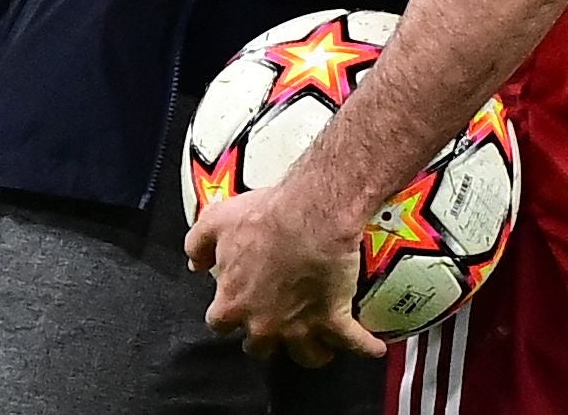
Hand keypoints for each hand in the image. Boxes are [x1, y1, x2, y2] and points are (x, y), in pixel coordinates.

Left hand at [185, 186, 384, 366]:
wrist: (311, 212)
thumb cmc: (266, 216)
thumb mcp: (218, 220)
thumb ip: (198, 243)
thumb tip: (194, 262)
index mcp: (233, 302)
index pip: (219, 323)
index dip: (229, 314)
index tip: (237, 303)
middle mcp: (264, 323)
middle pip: (259, 348)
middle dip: (266, 337)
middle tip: (275, 320)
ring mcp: (300, 325)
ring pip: (304, 355)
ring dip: (310, 350)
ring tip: (318, 344)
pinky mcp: (333, 317)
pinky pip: (352, 341)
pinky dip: (364, 346)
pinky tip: (373, 347)